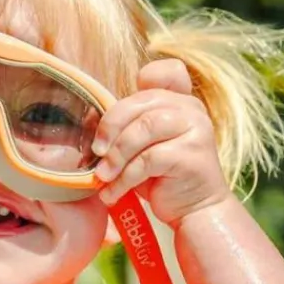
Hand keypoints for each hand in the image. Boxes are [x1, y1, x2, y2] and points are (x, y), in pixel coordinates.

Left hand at [92, 59, 231, 226]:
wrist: (195, 211)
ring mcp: (195, 130)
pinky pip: (148, 160)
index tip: (119, 117)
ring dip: (117, 154)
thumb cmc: (164, 179)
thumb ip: (128, 129)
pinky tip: (113, 193)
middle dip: (111, 127)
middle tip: (97, 153)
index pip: (166, 72)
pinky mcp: (191, 155)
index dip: (142, 82)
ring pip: (144, 128)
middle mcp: (191, 109)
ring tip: (103, 176)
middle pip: (142, 103)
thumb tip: (87, 122)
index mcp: (181, 101)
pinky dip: (125, 178)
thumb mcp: (143, 148)